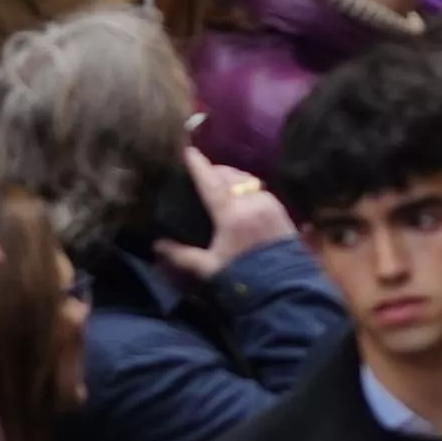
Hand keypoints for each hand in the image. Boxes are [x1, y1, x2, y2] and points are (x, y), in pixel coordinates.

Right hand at [158, 137, 294, 279]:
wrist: (284, 289)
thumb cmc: (242, 278)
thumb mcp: (208, 268)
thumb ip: (182, 255)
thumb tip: (156, 245)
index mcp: (233, 214)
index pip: (212, 183)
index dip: (199, 166)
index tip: (188, 151)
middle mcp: (253, 203)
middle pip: (232, 177)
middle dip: (215, 170)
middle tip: (201, 170)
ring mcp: (271, 204)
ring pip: (248, 180)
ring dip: (232, 177)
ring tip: (219, 180)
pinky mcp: (282, 210)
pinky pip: (261, 190)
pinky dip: (247, 186)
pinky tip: (240, 194)